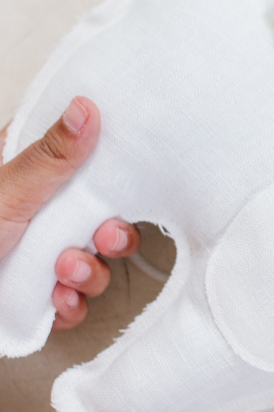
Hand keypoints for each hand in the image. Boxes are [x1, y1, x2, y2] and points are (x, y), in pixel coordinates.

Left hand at [0, 99, 139, 330]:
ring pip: (96, 261)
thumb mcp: (4, 193)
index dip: (109, 171)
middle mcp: (34, 215)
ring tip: (63, 274)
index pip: (80, 161)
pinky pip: (78, 299)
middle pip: (101, 216)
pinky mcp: (37, 297)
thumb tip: (85, 107)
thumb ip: (50, 156)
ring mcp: (37, 258)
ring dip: (89, 272)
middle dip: (111, 234)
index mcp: (23, 178)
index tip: (124, 178)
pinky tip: (55, 300)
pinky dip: (71, 303)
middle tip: (104, 237)